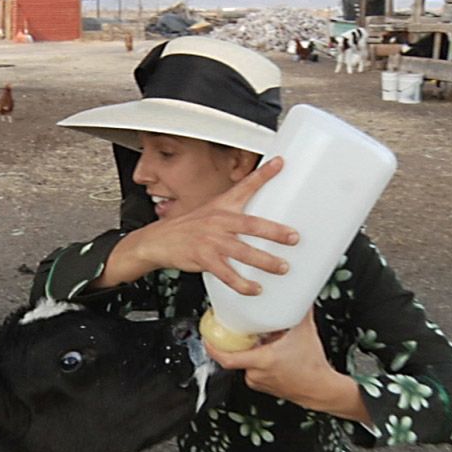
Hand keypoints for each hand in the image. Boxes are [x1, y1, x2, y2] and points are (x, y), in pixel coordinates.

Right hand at [127, 157, 298, 294]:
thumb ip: (232, 212)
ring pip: (242, 251)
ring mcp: (211, 240)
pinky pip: (227, 273)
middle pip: (250, 224)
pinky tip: (254, 288)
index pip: (245, 186)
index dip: (263, 174)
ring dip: (264, 261)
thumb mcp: (209, 212)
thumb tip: (258, 217)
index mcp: (221, 206)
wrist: (158, 241)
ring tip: (281, 267)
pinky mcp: (203, 258)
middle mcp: (218, 221)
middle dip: (274, 231)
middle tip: (293, 237)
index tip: (280, 163)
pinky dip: (242, 283)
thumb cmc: (188, 228)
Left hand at [205, 310, 371, 423]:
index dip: (212, 347)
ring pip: (244, 363)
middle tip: (232, 329)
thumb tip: (298, 295)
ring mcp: (259, 381)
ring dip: (248, 351)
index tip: (206, 336)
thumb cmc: (313, 367)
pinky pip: (253, 370)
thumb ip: (300, 311)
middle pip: (234, 355)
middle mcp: (257, 373)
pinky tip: (267, 353)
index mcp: (262, 360)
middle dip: (233, 342)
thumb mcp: (305, 332)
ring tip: (257, 340)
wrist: (322, 389)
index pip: (226, 357)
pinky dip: (257, 360)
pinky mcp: (264, 386)